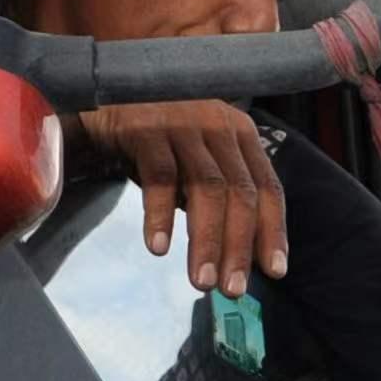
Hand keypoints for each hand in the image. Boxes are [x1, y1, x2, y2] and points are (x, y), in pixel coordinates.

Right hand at [73, 101, 288, 293]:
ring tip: (201, 281)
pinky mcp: (146, 127)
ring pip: (206, 188)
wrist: (106, 91)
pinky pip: (160, 177)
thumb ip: (220, 196)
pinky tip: (159, 248)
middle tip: (232, 290)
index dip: (273, 231)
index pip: (267, 188)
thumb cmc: (159, 135)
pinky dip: (161, 215)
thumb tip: (237, 258)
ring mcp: (183, 124)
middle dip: (238, 246)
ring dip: (205, 240)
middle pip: (239, 193)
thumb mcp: (199, 158)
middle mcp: (218, 125)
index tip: (274, 271)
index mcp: (239, 134)